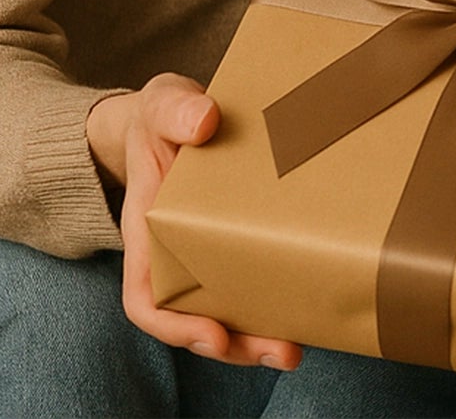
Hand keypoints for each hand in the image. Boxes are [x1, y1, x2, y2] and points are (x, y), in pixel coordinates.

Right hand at [87, 74, 302, 369]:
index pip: (146, 296)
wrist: (179, 112)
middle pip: (196, 317)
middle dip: (235, 344)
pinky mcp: (244, 234)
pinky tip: (309, 304)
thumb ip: (175, 109)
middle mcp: (177, 250)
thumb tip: (205, 121)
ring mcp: (210, 248)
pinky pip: (255, 275)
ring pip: (228, 307)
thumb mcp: (163, 102)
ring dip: (259, 333)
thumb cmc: (165, 114)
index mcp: (148, 229)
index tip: (213, 335)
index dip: (176, 325)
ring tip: (297, 346)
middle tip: (282, 352)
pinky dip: (276, 296)